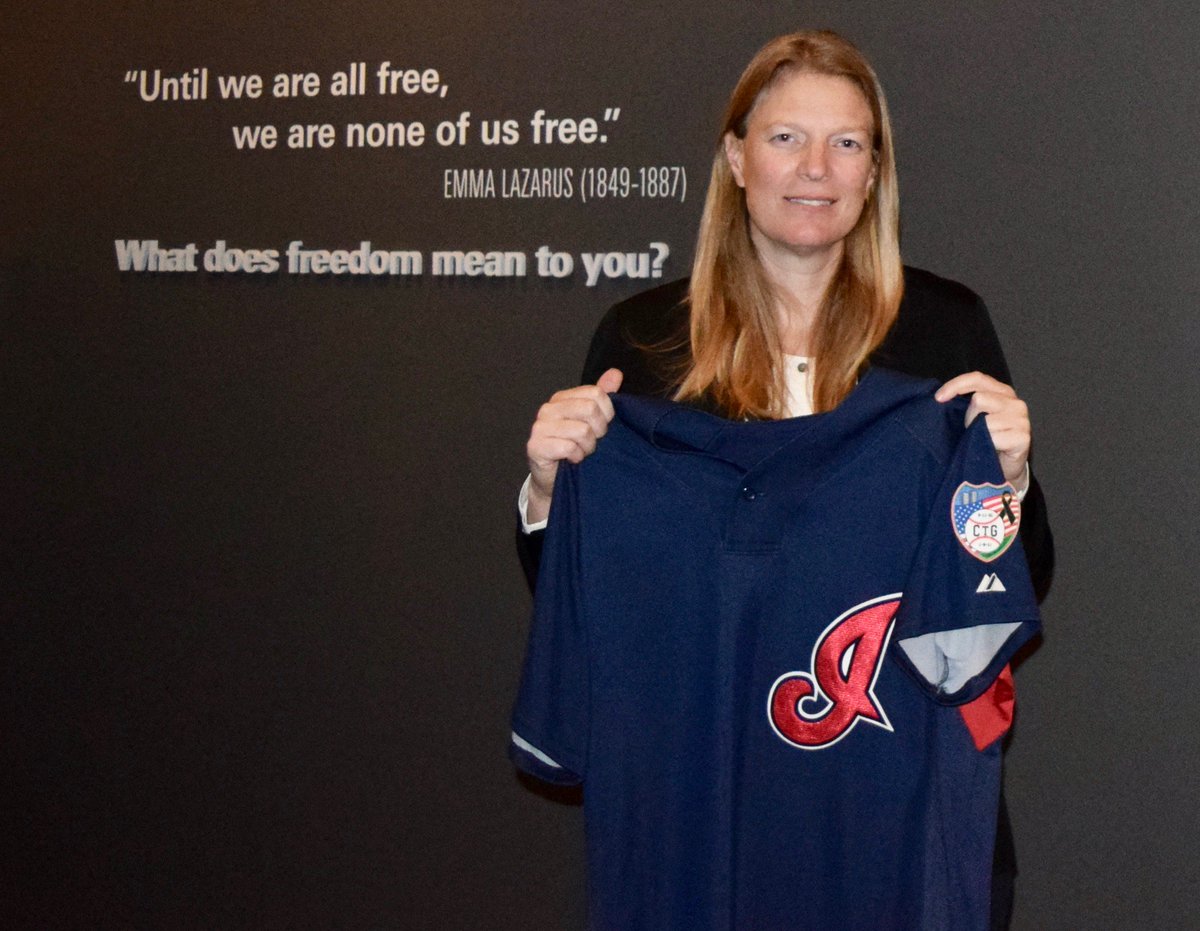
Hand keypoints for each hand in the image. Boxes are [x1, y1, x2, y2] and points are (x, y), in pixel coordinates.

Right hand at [525, 368, 623, 522]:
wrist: (555, 481)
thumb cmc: (575, 450)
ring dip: (588, 447)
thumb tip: (615, 373)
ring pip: (582, 430)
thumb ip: (603, 396)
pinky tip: (572, 460)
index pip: (596, 394)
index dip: (607, 414)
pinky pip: (568, 447)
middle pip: (590, 409)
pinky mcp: (535, 446)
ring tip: (582, 453)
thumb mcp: (593, 422)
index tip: (602, 429)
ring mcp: (539, 427)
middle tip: (592, 443)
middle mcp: (548, 409)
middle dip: (599, 431)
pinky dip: (576, 457)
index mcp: (562, 398)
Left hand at [935, 372, 1030, 490]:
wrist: (1003, 469)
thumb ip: (966, 403)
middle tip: (972, 431)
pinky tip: (991, 449)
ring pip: (985, 420)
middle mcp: (1014, 402)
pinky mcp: (1022, 437)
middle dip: (968, 417)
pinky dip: (986, 445)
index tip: (938, 398)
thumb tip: (940, 398)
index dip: (956, 385)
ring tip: (982, 441)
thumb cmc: (985, 441)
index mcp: (1002, 392)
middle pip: (979, 399)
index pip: (978, 378)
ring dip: (977, 433)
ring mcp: (1021, 419)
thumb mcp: (975, 417)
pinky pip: (993, 437)